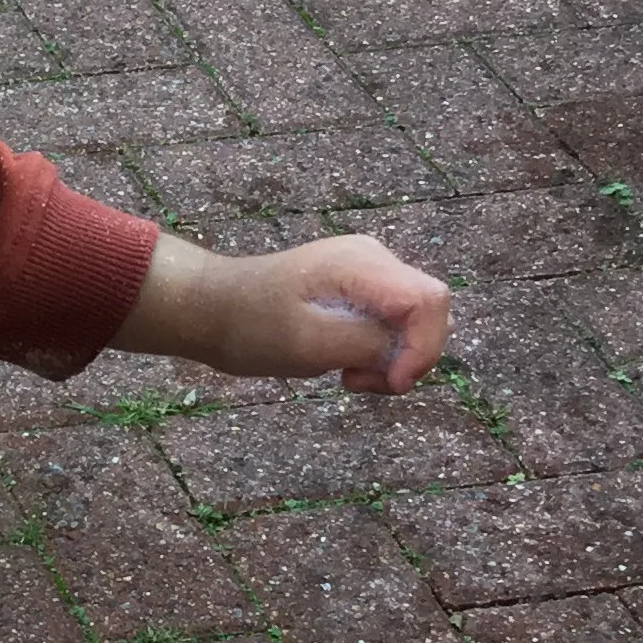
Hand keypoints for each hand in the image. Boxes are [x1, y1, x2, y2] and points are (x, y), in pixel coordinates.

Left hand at [116, 230, 450, 393]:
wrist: (213, 310)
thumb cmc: (250, 326)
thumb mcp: (309, 343)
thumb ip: (368, 344)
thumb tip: (407, 355)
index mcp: (361, 265)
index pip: (429, 300)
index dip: (424, 347)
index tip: (390, 383)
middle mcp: (374, 259)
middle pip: (428, 312)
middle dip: (408, 357)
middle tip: (358, 382)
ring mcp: (370, 272)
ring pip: (414, 324)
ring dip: (392, 359)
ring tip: (347, 375)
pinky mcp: (363, 289)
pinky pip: (394, 325)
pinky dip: (379, 353)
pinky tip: (346, 364)